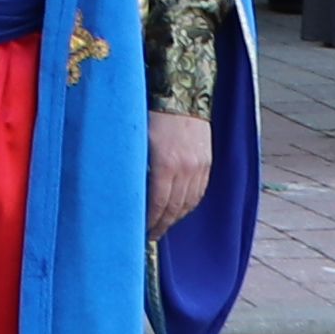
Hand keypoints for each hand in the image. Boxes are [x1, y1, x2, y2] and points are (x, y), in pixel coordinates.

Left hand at [146, 109, 215, 235]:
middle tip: (152, 234)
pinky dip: (189, 204)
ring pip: (189, 202)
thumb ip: (137, 167)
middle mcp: (185, 169)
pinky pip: (199, 192)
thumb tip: (127, 192)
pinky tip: (180, 209)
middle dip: (163, 224)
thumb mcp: (138, 141)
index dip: (151, 220)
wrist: (182, 98)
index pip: (159, 203)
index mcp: (166, 164)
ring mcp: (199, 167)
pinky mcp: (207, 163)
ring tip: (165, 225)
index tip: (143, 231)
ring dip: (176, 217)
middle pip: (175, 207)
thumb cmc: (153, 117)